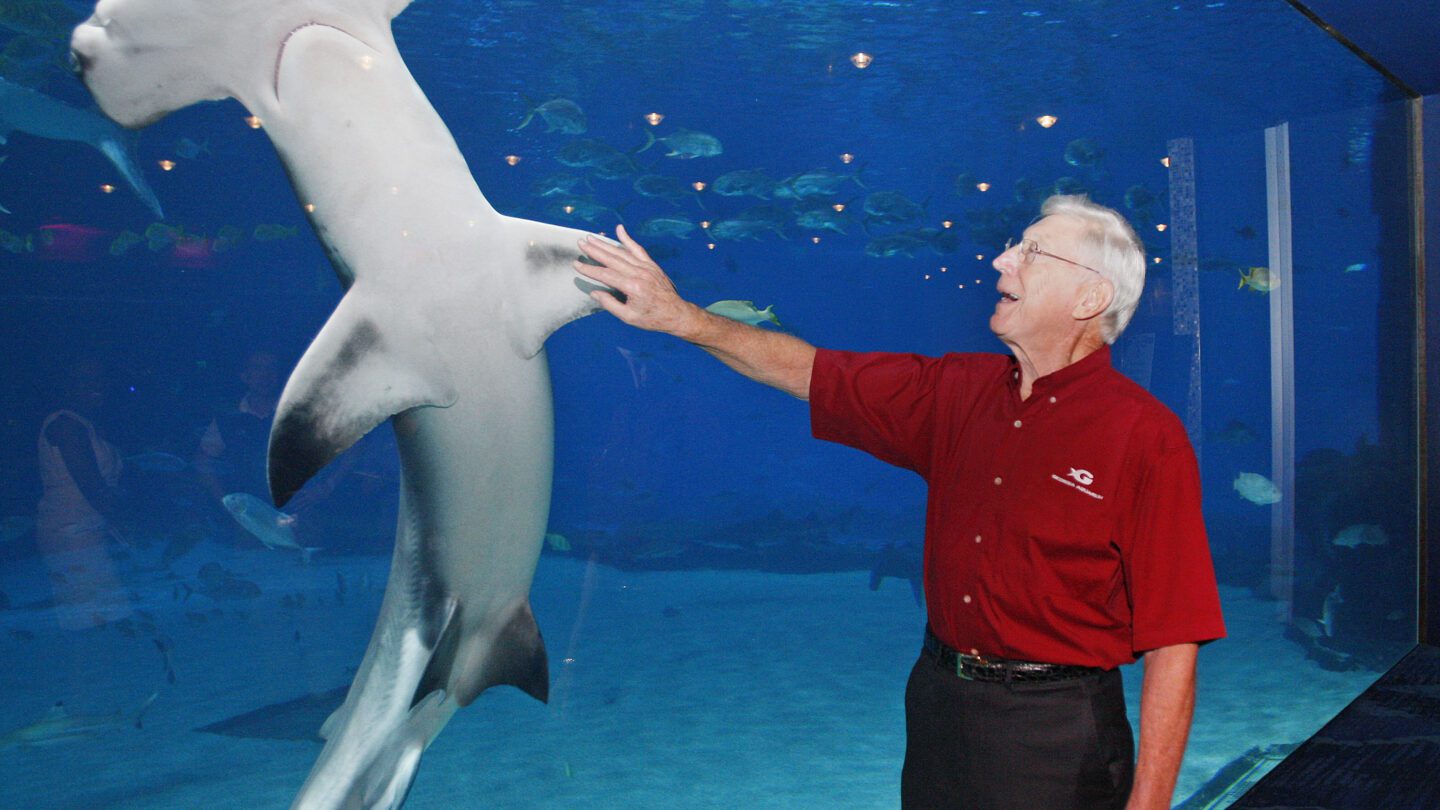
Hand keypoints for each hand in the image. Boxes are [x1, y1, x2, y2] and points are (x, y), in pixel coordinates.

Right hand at [574, 224, 701, 336]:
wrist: (676, 313)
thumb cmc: (652, 318)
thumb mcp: (628, 317)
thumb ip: (610, 304)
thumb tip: (594, 292)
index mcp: (633, 287)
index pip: (606, 275)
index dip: (590, 269)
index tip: (576, 264)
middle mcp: (639, 274)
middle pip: (612, 259)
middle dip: (595, 250)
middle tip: (581, 242)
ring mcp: (646, 267)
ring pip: (622, 252)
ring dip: (606, 244)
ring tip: (592, 237)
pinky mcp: (651, 265)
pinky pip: (638, 249)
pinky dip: (628, 239)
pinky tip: (619, 229)